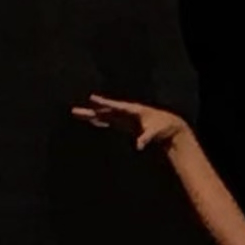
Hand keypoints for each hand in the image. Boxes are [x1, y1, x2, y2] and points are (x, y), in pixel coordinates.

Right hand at [70, 94, 188, 151]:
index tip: (92, 99)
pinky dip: (101, 121)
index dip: (104, 103)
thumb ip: (146, 137)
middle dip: (90, 111)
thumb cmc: (163, 127)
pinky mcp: (125, 124)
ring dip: (92, 116)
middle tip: (75, 111)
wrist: (169, 126)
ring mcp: (124, 118)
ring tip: (78, 114)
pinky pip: (110, 122)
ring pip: (105, 116)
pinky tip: (93, 121)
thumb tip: (138, 146)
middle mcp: (125, 112)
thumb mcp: (155, 132)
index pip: (115, 106)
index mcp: (132, 110)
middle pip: (105, 111)